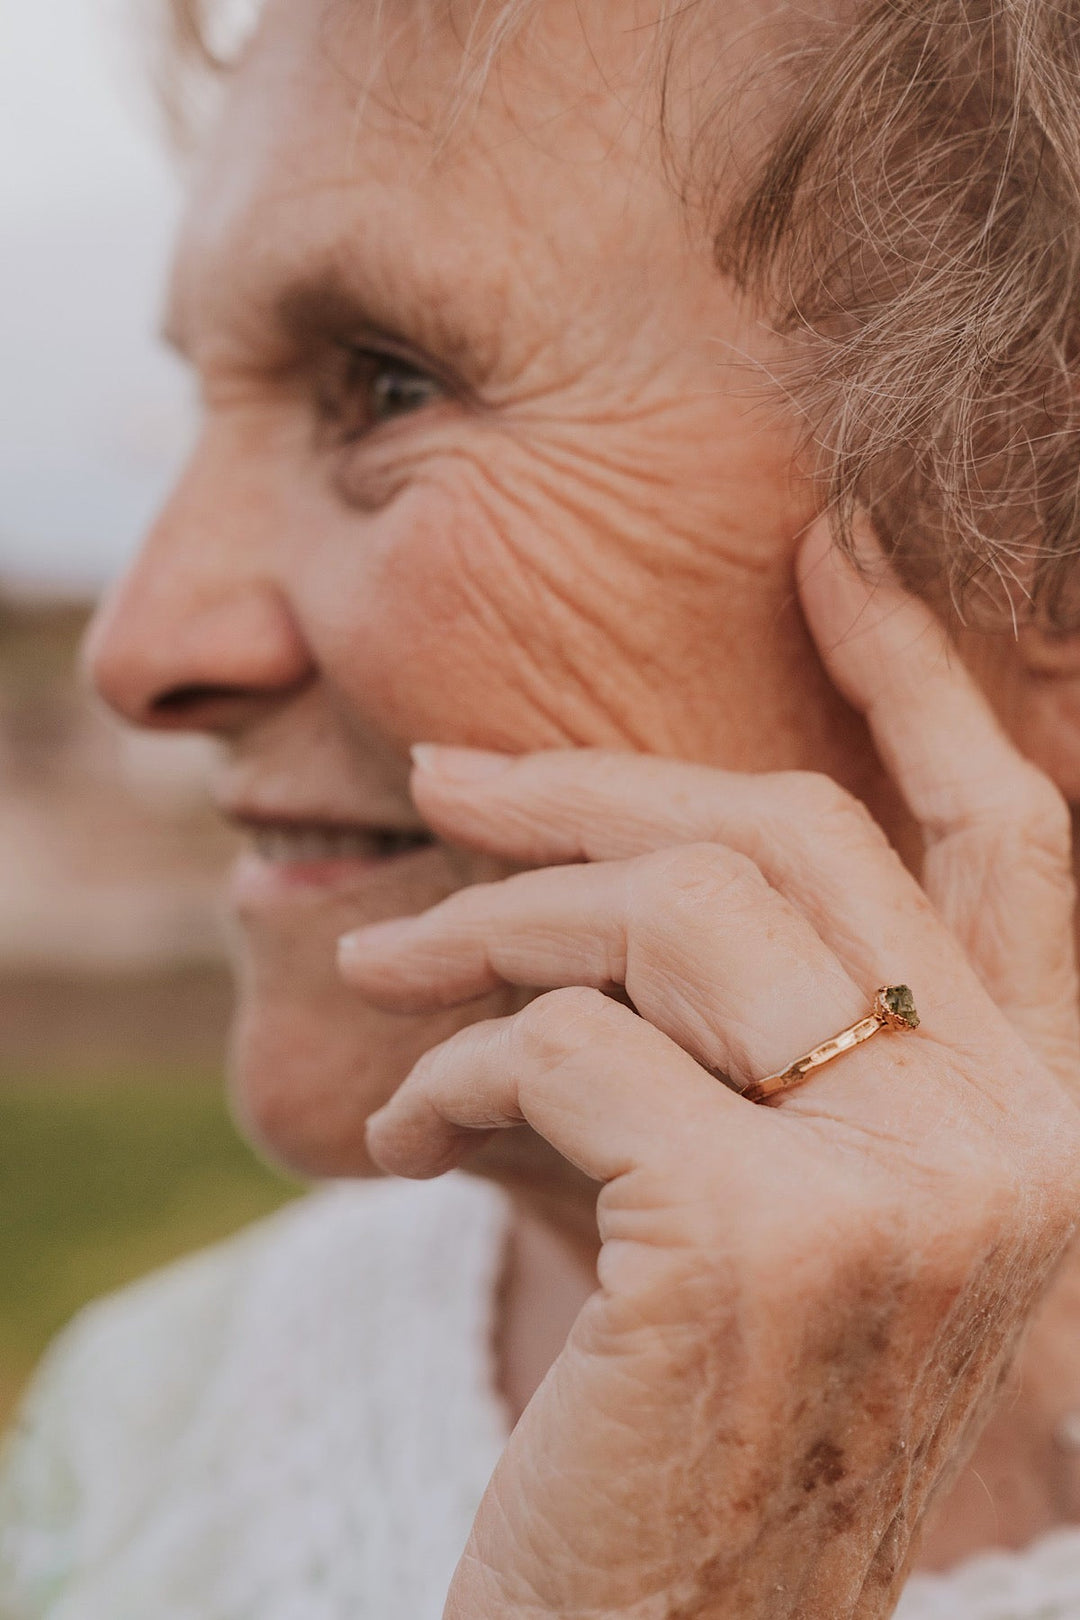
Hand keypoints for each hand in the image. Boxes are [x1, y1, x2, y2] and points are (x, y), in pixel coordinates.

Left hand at [339, 519, 1079, 1618]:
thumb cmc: (692, 1409)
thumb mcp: (742, 1190)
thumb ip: (723, 1025)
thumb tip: (588, 851)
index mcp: (1035, 1118)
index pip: (1005, 838)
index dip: (921, 674)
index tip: (832, 542)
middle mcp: (1016, 1138)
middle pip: (791, 836)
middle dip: (588, 791)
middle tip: (442, 785)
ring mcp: (911, 1187)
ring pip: (670, 915)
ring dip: (489, 925)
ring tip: (384, 968)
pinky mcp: (764, 1238)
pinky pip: (563, 1047)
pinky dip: (450, 1069)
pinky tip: (403, 1135)